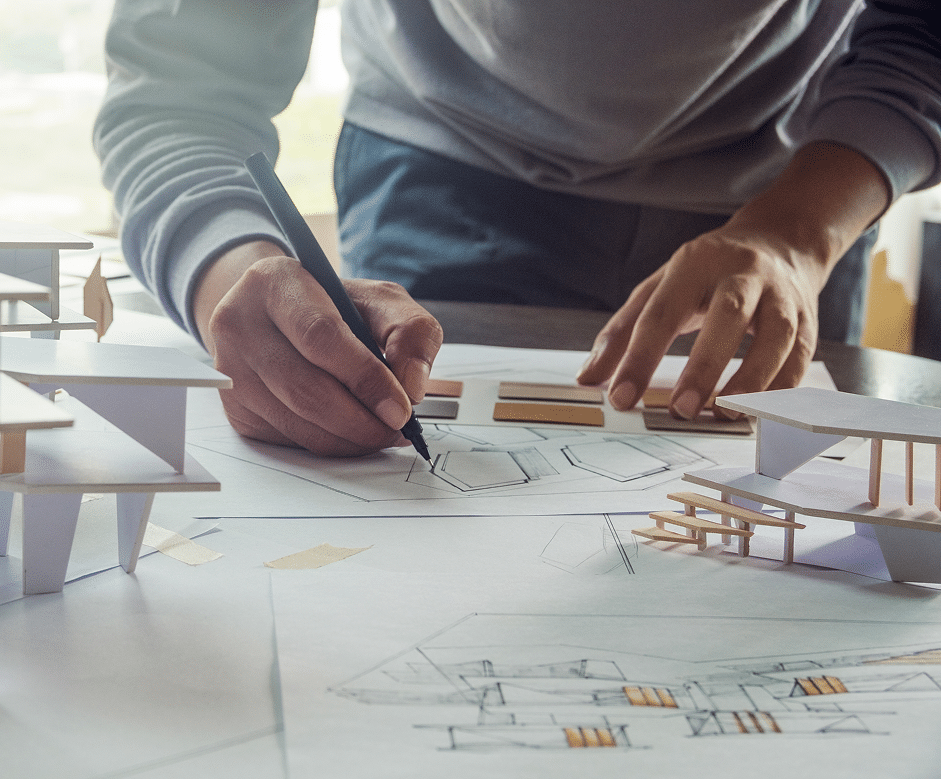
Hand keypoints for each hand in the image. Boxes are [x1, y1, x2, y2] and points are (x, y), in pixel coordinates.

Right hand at [195, 242, 442, 455]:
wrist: (278, 315)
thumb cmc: (333, 306)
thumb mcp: (380, 300)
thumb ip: (410, 332)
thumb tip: (411, 387)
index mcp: (274, 282)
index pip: (320, 336)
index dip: (365, 378)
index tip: (401, 408)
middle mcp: (238, 323)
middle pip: (305, 388)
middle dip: (361, 419)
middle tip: (398, 430)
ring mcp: (229, 369)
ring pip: (296, 420)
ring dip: (349, 438)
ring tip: (383, 432)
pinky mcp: (233, 406)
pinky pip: (287, 438)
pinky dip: (329, 443)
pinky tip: (352, 433)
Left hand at [577, 225, 824, 418]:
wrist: (780, 241)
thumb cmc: (706, 274)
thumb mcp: (658, 288)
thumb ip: (622, 332)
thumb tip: (588, 378)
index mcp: (694, 264)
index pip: (662, 312)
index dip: (640, 358)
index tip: (620, 398)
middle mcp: (743, 273)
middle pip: (728, 315)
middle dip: (705, 365)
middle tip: (681, 409)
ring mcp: (781, 294)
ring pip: (776, 336)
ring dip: (752, 379)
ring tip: (725, 415)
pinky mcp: (809, 319)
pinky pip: (801, 356)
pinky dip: (783, 388)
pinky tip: (761, 413)